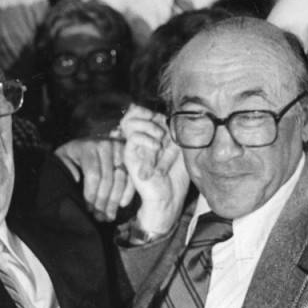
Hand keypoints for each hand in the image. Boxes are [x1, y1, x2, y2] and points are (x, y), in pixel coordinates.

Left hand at [55, 136, 134, 221]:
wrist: (84, 142)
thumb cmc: (72, 155)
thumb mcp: (62, 158)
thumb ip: (66, 168)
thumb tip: (77, 180)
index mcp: (88, 147)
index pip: (93, 175)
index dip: (92, 195)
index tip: (89, 209)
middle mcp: (106, 145)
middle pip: (108, 179)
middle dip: (103, 202)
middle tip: (100, 217)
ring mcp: (119, 149)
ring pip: (121, 180)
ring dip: (115, 201)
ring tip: (109, 215)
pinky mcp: (128, 155)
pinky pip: (131, 177)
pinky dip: (128, 192)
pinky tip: (122, 205)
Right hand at [120, 105, 188, 236]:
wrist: (168, 197)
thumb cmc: (176, 175)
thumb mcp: (179, 147)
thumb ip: (170, 129)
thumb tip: (164, 115)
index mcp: (148, 135)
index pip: (139, 111)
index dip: (151, 111)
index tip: (165, 121)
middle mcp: (138, 139)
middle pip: (132, 113)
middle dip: (149, 116)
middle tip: (162, 129)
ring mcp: (133, 147)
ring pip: (130, 122)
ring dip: (149, 127)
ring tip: (160, 139)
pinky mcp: (129, 156)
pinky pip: (133, 137)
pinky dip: (147, 139)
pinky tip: (157, 147)